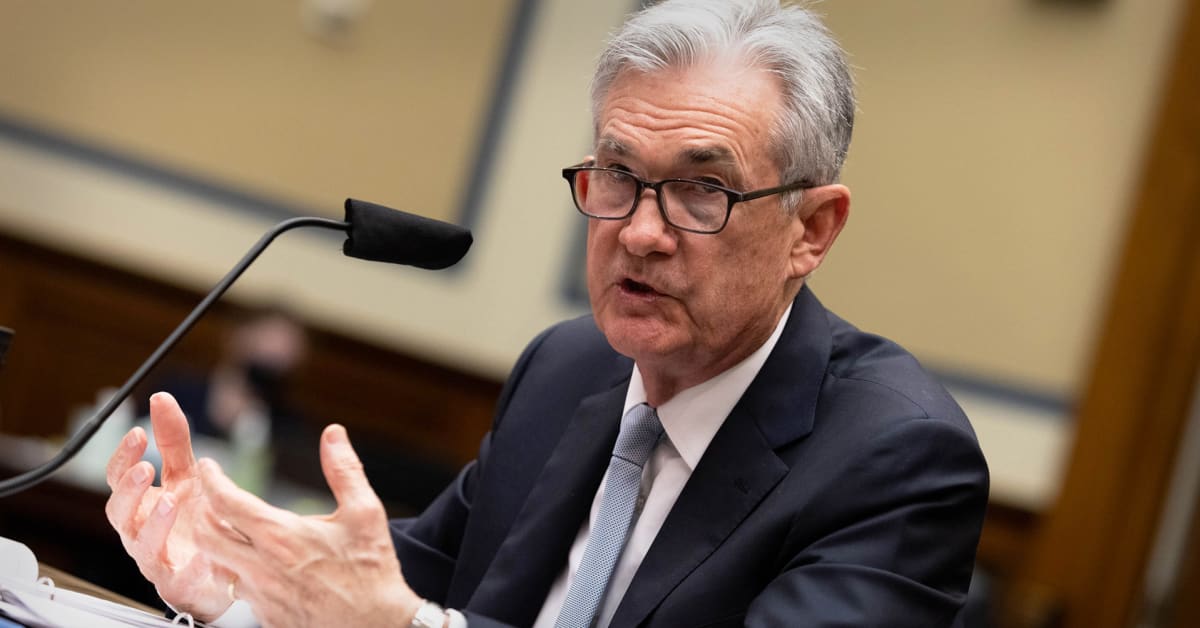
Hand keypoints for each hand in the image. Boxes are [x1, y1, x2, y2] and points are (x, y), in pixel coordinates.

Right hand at [104, 392, 234, 620]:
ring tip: (170, 501)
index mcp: (140, 503)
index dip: (123, 456)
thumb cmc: (193, 518)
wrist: (215, 567)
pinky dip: (187, 566)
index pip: (118, 478)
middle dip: (129, 489)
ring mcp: (156, 558)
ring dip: (153, 522)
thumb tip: (161, 398)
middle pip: (119, 512)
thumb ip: (173, 440)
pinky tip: (200, 554)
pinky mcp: (177, 583)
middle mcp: (141, 530)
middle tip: (145, 467)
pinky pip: (176, 577)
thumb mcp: (186, 474)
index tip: (138, 433)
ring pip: (142, 544)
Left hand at [195, 424, 422, 627]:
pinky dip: (239, 570)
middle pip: (206, 534)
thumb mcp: (365, 513)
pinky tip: (258, 563)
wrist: (376, 626)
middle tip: (211, 496)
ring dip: (219, 543)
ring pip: (218, 564)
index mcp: (281, 536)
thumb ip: (344, 469)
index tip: (209, 466)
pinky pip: (239, 589)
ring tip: (230, 528)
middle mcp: (261, 567)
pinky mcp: (265, 616)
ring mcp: (260, 596)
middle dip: (201, 510)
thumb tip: (333, 434)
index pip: (226, 502)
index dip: (211, 479)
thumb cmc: (372, 571)